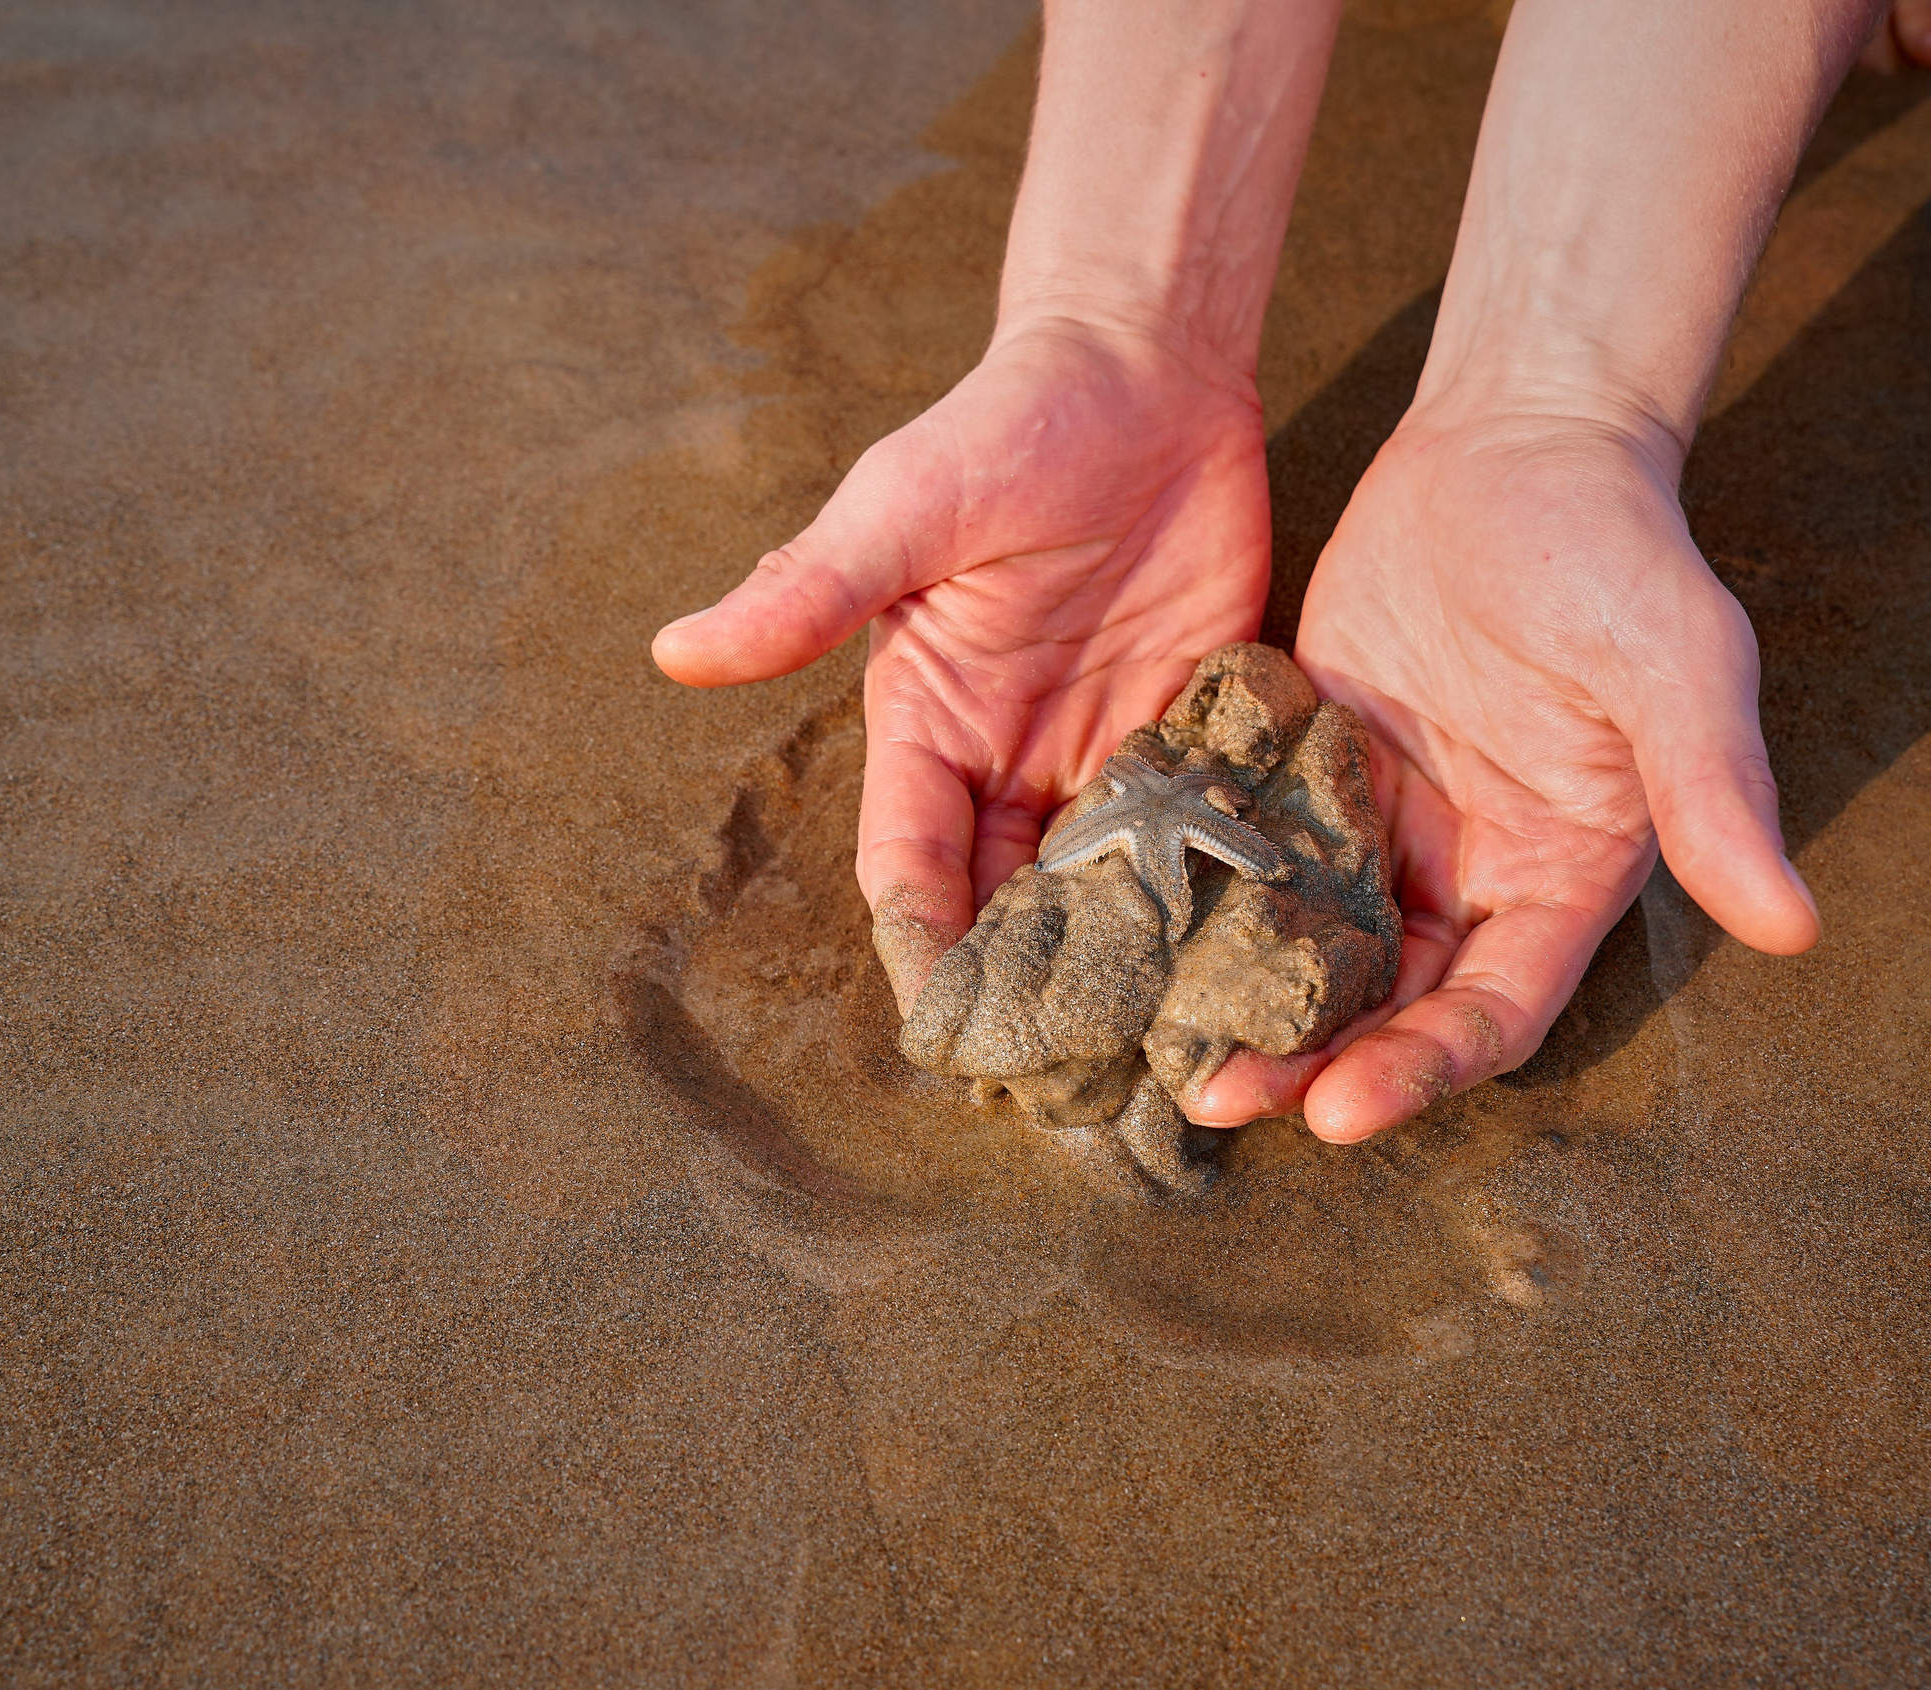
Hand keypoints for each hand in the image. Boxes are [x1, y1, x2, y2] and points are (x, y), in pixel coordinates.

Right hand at [651, 317, 1270, 1005]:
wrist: (1144, 367)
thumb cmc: (1005, 426)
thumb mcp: (901, 509)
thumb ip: (808, 592)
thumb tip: (676, 652)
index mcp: (928, 728)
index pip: (913, 870)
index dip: (926, 951)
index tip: (952, 1032)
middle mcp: (1013, 761)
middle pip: (1013, 907)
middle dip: (1034, 991)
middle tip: (1075, 1081)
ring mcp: (1110, 754)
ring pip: (1113, 892)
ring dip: (1132, 965)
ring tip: (1170, 1049)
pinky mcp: (1200, 729)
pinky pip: (1207, 834)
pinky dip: (1221, 894)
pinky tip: (1254, 957)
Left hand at [1189, 406, 1821, 1140]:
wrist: (1515, 440)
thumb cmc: (1618, 549)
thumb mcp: (1676, 666)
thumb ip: (1715, 794)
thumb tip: (1795, 927)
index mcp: (1559, 877)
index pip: (1492, 1010)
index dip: (1426, 1068)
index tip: (1344, 1109)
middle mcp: (1467, 873)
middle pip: (1385, 1004)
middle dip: (1310, 1060)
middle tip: (1219, 1095)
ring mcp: (1379, 826)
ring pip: (1303, 947)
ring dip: (1240, 998)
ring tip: (1160, 1040)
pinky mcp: (1306, 772)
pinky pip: (1246, 854)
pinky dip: (1197, 898)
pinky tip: (1126, 927)